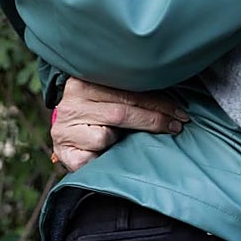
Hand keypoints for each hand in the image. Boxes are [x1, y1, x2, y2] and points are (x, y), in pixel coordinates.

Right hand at [50, 77, 188, 171]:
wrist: (61, 138)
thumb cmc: (91, 117)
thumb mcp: (104, 98)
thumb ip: (126, 94)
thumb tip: (169, 103)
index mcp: (81, 83)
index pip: (125, 91)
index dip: (157, 102)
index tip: (179, 111)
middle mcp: (71, 103)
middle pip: (121, 112)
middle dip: (154, 119)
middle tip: (177, 125)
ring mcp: (65, 129)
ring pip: (106, 135)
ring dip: (122, 140)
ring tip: (124, 140)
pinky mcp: (66, 153)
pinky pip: (95, 156)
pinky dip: (105, 157)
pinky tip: (105, 155)